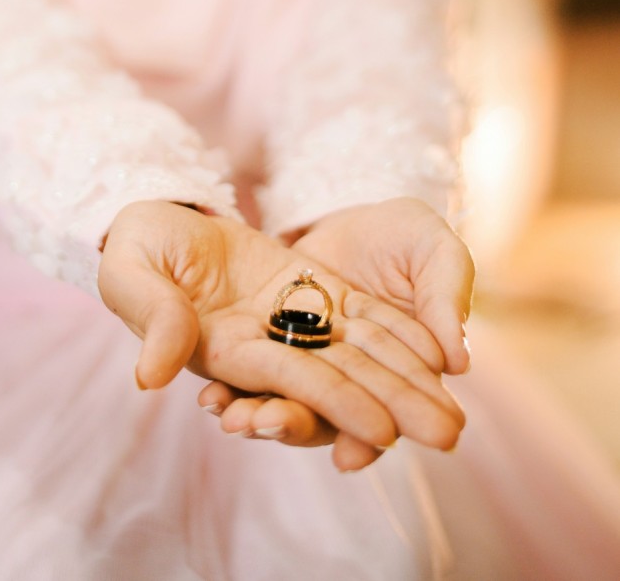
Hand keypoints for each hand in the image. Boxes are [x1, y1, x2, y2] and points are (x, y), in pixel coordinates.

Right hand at [98, 201, 464, 469]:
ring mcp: (291, 316)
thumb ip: (149, 319)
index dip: (336, 402)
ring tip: (455, 412)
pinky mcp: (308, 287)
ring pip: (359, 352)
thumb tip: (149, 377)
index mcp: (222, 347)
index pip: (290, 380)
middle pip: (340, 379)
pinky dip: (399, 332)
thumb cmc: (135, 248)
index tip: (383, 433)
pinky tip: (440, 353)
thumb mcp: (132, 273)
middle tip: (449, 436)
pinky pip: (360, 313)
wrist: (160, 219)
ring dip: (408, 380)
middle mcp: (265, 343)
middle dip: (393, 407)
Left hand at [198, 198, 473, 462]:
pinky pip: (248, 371)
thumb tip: (457, 364)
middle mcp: (343, 378)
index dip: (368, 440)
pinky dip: (230, 388)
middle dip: (294, 427)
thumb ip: (445, 300)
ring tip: (232, 418)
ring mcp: (302, 360)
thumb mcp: (433, 252)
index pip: (380, 416)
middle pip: (320, 417)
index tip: (351, 456)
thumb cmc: (407, 236)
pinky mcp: (266, 340)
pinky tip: (211, 396)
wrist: (355, 213)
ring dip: (256, 416)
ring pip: (280, 400)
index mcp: (390, 370)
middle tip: (266, 426)